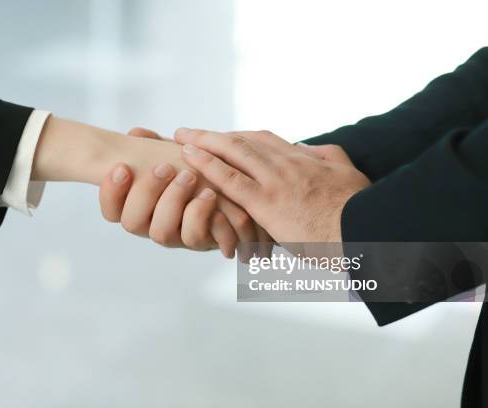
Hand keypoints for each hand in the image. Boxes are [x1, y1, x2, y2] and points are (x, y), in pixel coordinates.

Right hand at [98, 127, 272, 258]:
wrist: (243, 197)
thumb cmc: (204, 175)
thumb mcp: (181, 158)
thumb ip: (158, 148)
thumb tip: (136, 133)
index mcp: (142, 207)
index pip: (111, 210)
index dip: (111, 192)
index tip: (123, 167)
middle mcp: (156, 225)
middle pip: (132, 222)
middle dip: (146, 192)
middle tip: (165, 167)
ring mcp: (179, 237)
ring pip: (161, 234)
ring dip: (173, 201)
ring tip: (191, 177)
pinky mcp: (205, 242)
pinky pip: (196, 238)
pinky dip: (202, 215)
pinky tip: (210, 195)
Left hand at [174, 128, 370, 241]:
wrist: (369, 231)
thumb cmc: (360, 209)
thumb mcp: (348, 172)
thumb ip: (327, 155)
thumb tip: (308, 147)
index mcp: (303, 158)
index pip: (262, 140)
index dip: (237, 137)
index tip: (220, 136)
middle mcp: (285, 164)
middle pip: (242, 142)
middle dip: (213, 136)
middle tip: (189, 133)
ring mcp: (275, 181)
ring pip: (233, 153)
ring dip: (203, 143)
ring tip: (181, 138)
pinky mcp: (267, 202)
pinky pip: (230, 180)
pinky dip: (208, 166)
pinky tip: (189, 158)